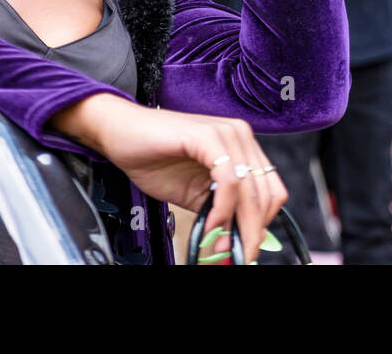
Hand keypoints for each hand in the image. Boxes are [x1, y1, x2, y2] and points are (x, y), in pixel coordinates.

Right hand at [54, 94, 286, 262]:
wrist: (119, 134)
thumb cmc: (154, 158)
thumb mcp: (195, 195)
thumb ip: (219, 214)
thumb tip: (235, 245)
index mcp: (242, 148)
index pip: (271, 192)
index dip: (262, 225)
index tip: (247, 251)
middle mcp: (240, 137)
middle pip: (266, 194)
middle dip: (252, 233)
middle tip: (236, 257)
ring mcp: (227, 133)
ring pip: (251, 190)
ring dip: (238, 226)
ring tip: (218, 246)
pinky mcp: (208, 135)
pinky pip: (228, 180)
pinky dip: (223, 209)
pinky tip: (210, 224)